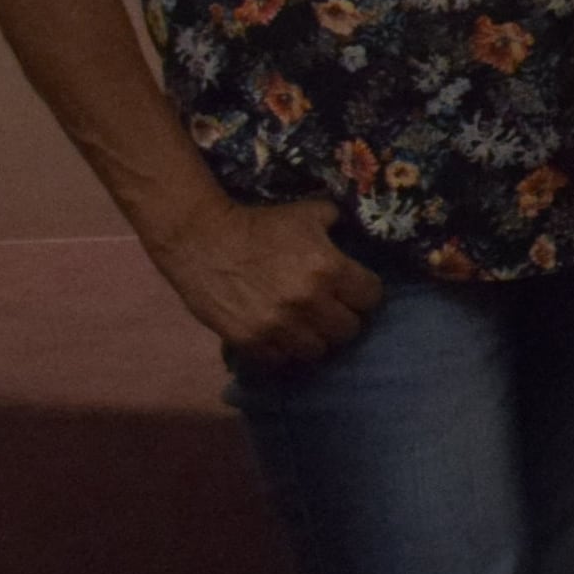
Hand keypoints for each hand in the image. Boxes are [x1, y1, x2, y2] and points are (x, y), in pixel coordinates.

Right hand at [160, 195, 382, 367]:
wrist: (203, 240)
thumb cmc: (260, 224)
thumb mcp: (309, 213)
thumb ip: (339, 225)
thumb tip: (358, 234)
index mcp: (329, 269)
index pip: (371, 298)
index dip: (365, 293)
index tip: (354, 291)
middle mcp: (308, 302)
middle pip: (349, 330)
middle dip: (344, 318)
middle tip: (332, 310)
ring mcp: (278, 326)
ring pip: (318, 351)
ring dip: (315, 338)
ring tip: (307, 326)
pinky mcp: (250, 341)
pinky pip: (281, 360)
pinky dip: (283, 350)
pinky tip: (280, 336)